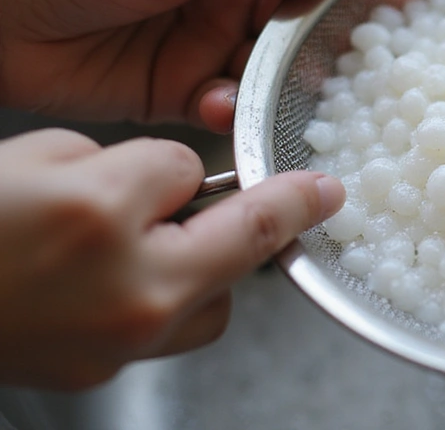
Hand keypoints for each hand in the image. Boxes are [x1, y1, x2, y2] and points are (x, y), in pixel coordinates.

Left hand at [0, 0, 360, 132]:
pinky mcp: (176, 85)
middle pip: (294, 18)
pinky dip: (231, 108)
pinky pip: (225, 101)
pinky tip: (220, 105)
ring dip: (274, 84)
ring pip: (267, 67)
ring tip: (283, 96)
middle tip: (351, 72)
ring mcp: (199, 35)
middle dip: (319, 46)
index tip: (399, 9)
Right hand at [0, 128, 345, 389]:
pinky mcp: (99, 372)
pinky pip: (165, 331)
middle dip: (239, 217)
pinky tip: (116, 277)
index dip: (274, 177)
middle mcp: (121, 287)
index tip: (324, 187)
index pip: (209, 180)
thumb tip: (175, 180)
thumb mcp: (39, 155)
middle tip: (232, 202)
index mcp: (98, 213)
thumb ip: (123, 165)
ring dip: (200, 267)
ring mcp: (115, 342)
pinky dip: (160, 298)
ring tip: (145, 242)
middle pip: (235, 249)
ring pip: (210, 303)